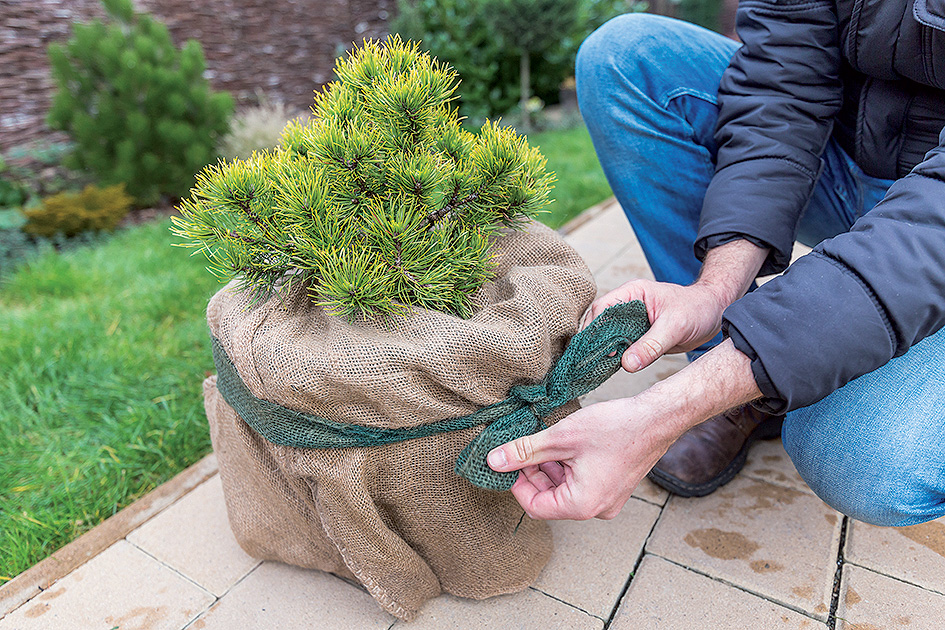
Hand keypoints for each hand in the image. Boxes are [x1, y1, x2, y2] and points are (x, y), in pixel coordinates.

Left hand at [486, 339, 762, 519]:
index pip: (534, 507)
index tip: (509, 461)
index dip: (517, 483)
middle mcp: (596, 510)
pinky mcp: (614, 486)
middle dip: (534, 473)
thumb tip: (493, 461)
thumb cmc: (615, 428)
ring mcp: (608, 499)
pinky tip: (567, 442)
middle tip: (526, 445)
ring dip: (551, 467)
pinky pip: (581, 483)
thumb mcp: (560, 438)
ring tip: (549, 439)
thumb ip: (524, 452)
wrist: (657, 418)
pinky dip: (568, 466)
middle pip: (549, 499)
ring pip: (565, 489)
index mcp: (582, 505)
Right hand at [580, 239, 769, 371]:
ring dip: (601, 350)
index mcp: (632, 293)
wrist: (714, 313)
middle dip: (592, 341)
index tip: (593, 349)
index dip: (593, 328)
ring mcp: (631, 321)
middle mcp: (627, 305)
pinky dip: (614, 356)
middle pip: (599, 322)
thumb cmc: (696, 310)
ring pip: (607, 335)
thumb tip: (626, 364)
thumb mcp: (674, 327)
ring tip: (592, 368)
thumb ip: (651, 345)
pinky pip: (620, 345)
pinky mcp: (637, 335)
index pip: (602, 308)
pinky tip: (608, 368)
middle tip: (586, 362)